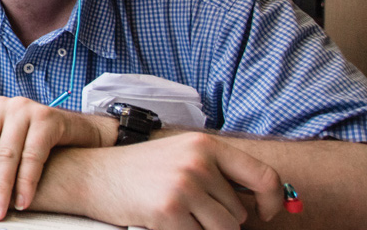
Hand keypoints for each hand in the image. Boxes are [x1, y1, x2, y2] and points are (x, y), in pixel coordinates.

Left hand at [0, 96, 111, 219]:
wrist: (76, 132)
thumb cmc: (32, 142)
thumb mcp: (1, 142)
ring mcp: (22, 109)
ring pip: (5, 155)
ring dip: (2, 189)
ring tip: (0, 211)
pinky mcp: (46, 119)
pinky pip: (32, 156)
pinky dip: (26, 183)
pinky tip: (23, 200)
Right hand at [81, 132, 287, 229]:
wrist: (93, 175)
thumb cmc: (139, 170)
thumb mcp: (181, 156)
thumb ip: (217, 171)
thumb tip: (258, 201)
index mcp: (206, 145)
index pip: (263, 176)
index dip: (273, 200)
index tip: (267, 213)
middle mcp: (198, 162)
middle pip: (238, 213)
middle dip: (219, 219)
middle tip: (186, 208)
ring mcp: (184, 186)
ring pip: (223, 229)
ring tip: (176, 215)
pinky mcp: (169, 211)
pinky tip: (162, 221)